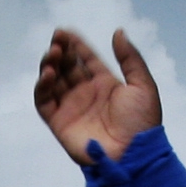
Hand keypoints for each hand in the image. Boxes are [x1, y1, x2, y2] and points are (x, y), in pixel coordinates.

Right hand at [32, 27, 162, 168]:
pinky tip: (48, 74)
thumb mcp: (143, 85)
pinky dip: (42, 86)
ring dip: (50, 65)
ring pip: (53, 81)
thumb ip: (130, 58)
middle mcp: (86, 94)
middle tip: (58, 40)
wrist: (133, 155)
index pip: (86, 59)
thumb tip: (118, 32)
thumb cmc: (142, 123)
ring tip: (53, 54)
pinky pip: (44, 101)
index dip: (75, 44)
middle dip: (61, 51)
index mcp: (105, 84)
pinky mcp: (59, 122)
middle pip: (67, 66)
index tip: (65, 31)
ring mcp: (72, 108)